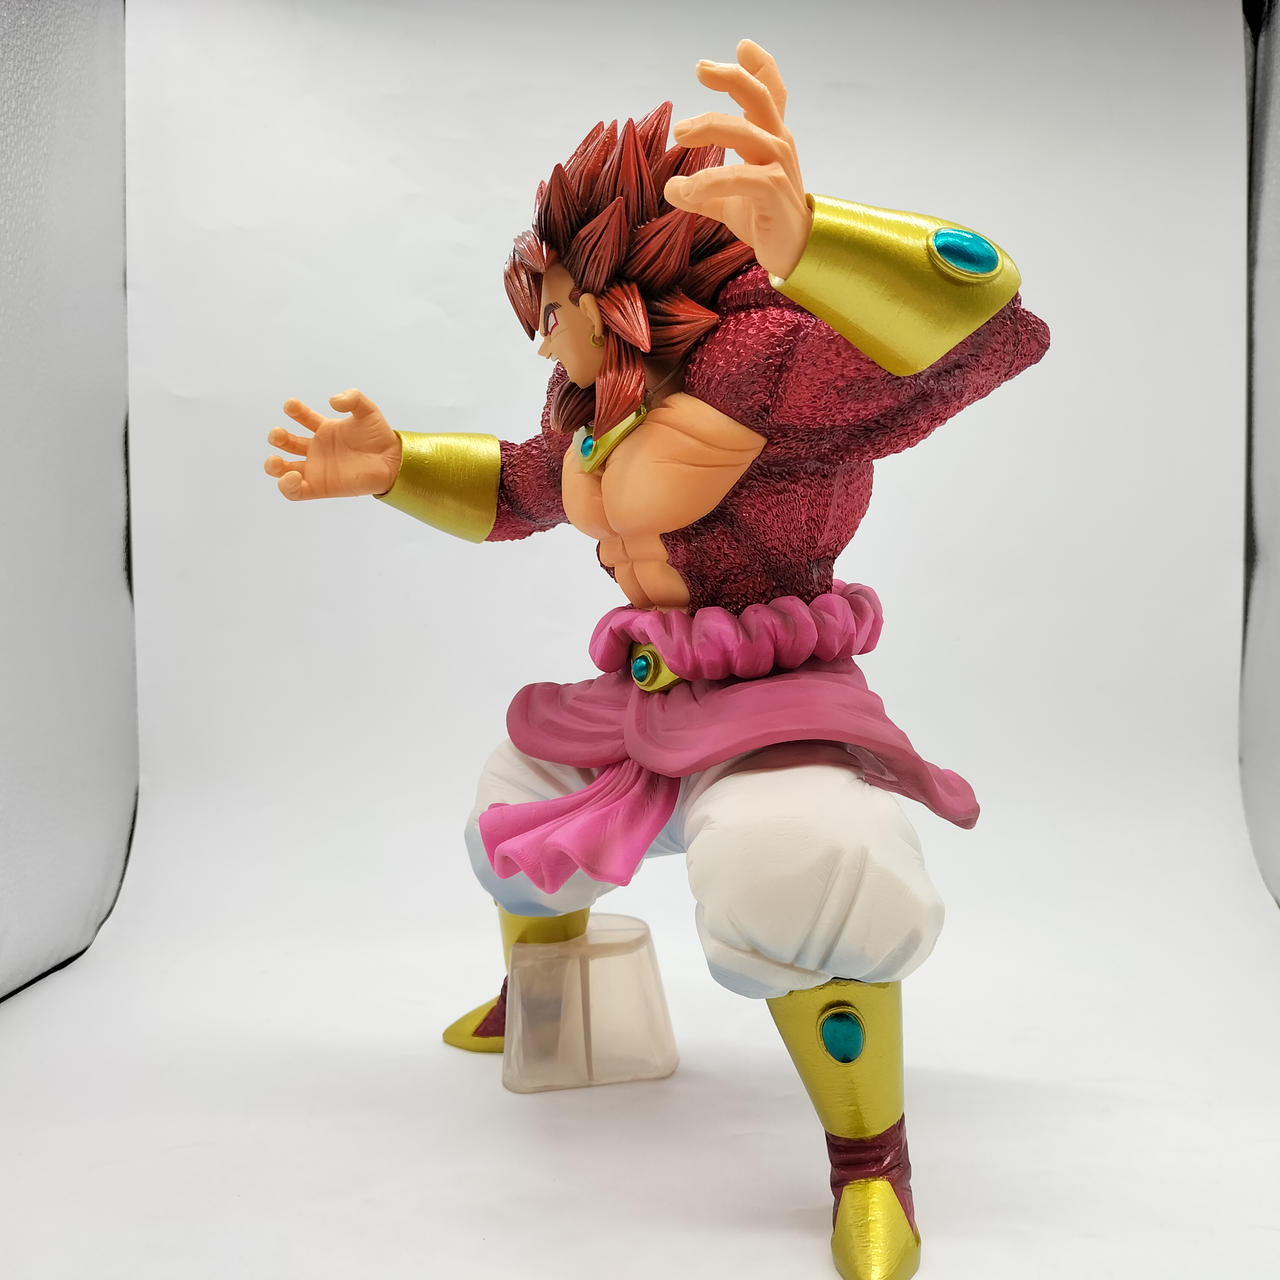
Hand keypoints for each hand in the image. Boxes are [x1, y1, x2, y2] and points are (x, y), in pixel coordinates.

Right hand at [264, 388, 400, 500]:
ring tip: (276, 461)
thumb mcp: (367, 410)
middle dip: (277, 437)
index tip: (291, 406)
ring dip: (273, 465)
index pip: (301, 417)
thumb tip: (332, 401)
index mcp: (325, 430)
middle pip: (287, 444)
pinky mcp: (320, 487)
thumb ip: (352, 398)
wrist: (392, 462)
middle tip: (278, 435)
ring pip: (284, 470)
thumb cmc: (380, 437)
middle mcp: (318, 449)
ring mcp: (317, 469)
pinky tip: (291, 476)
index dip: (294, 410)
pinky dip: (286, 486)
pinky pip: (295, 492)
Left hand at [665, 39, 811, 279]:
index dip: (760, 66)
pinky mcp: (774, 191)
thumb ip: (702, 190)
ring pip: (744, 131)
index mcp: (770, 140)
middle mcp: (778, 145)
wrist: (794, 254)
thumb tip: (670, 187)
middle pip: (759, 97)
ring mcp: (778, 166)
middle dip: (731, 76)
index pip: (772, 94)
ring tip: (678, 137)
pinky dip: (708, 182)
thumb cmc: (766, 219)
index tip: (741, 46)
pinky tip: (685, 191)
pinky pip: (739, 177)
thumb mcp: (730, 199)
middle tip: (699, 68)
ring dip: (708, 128)